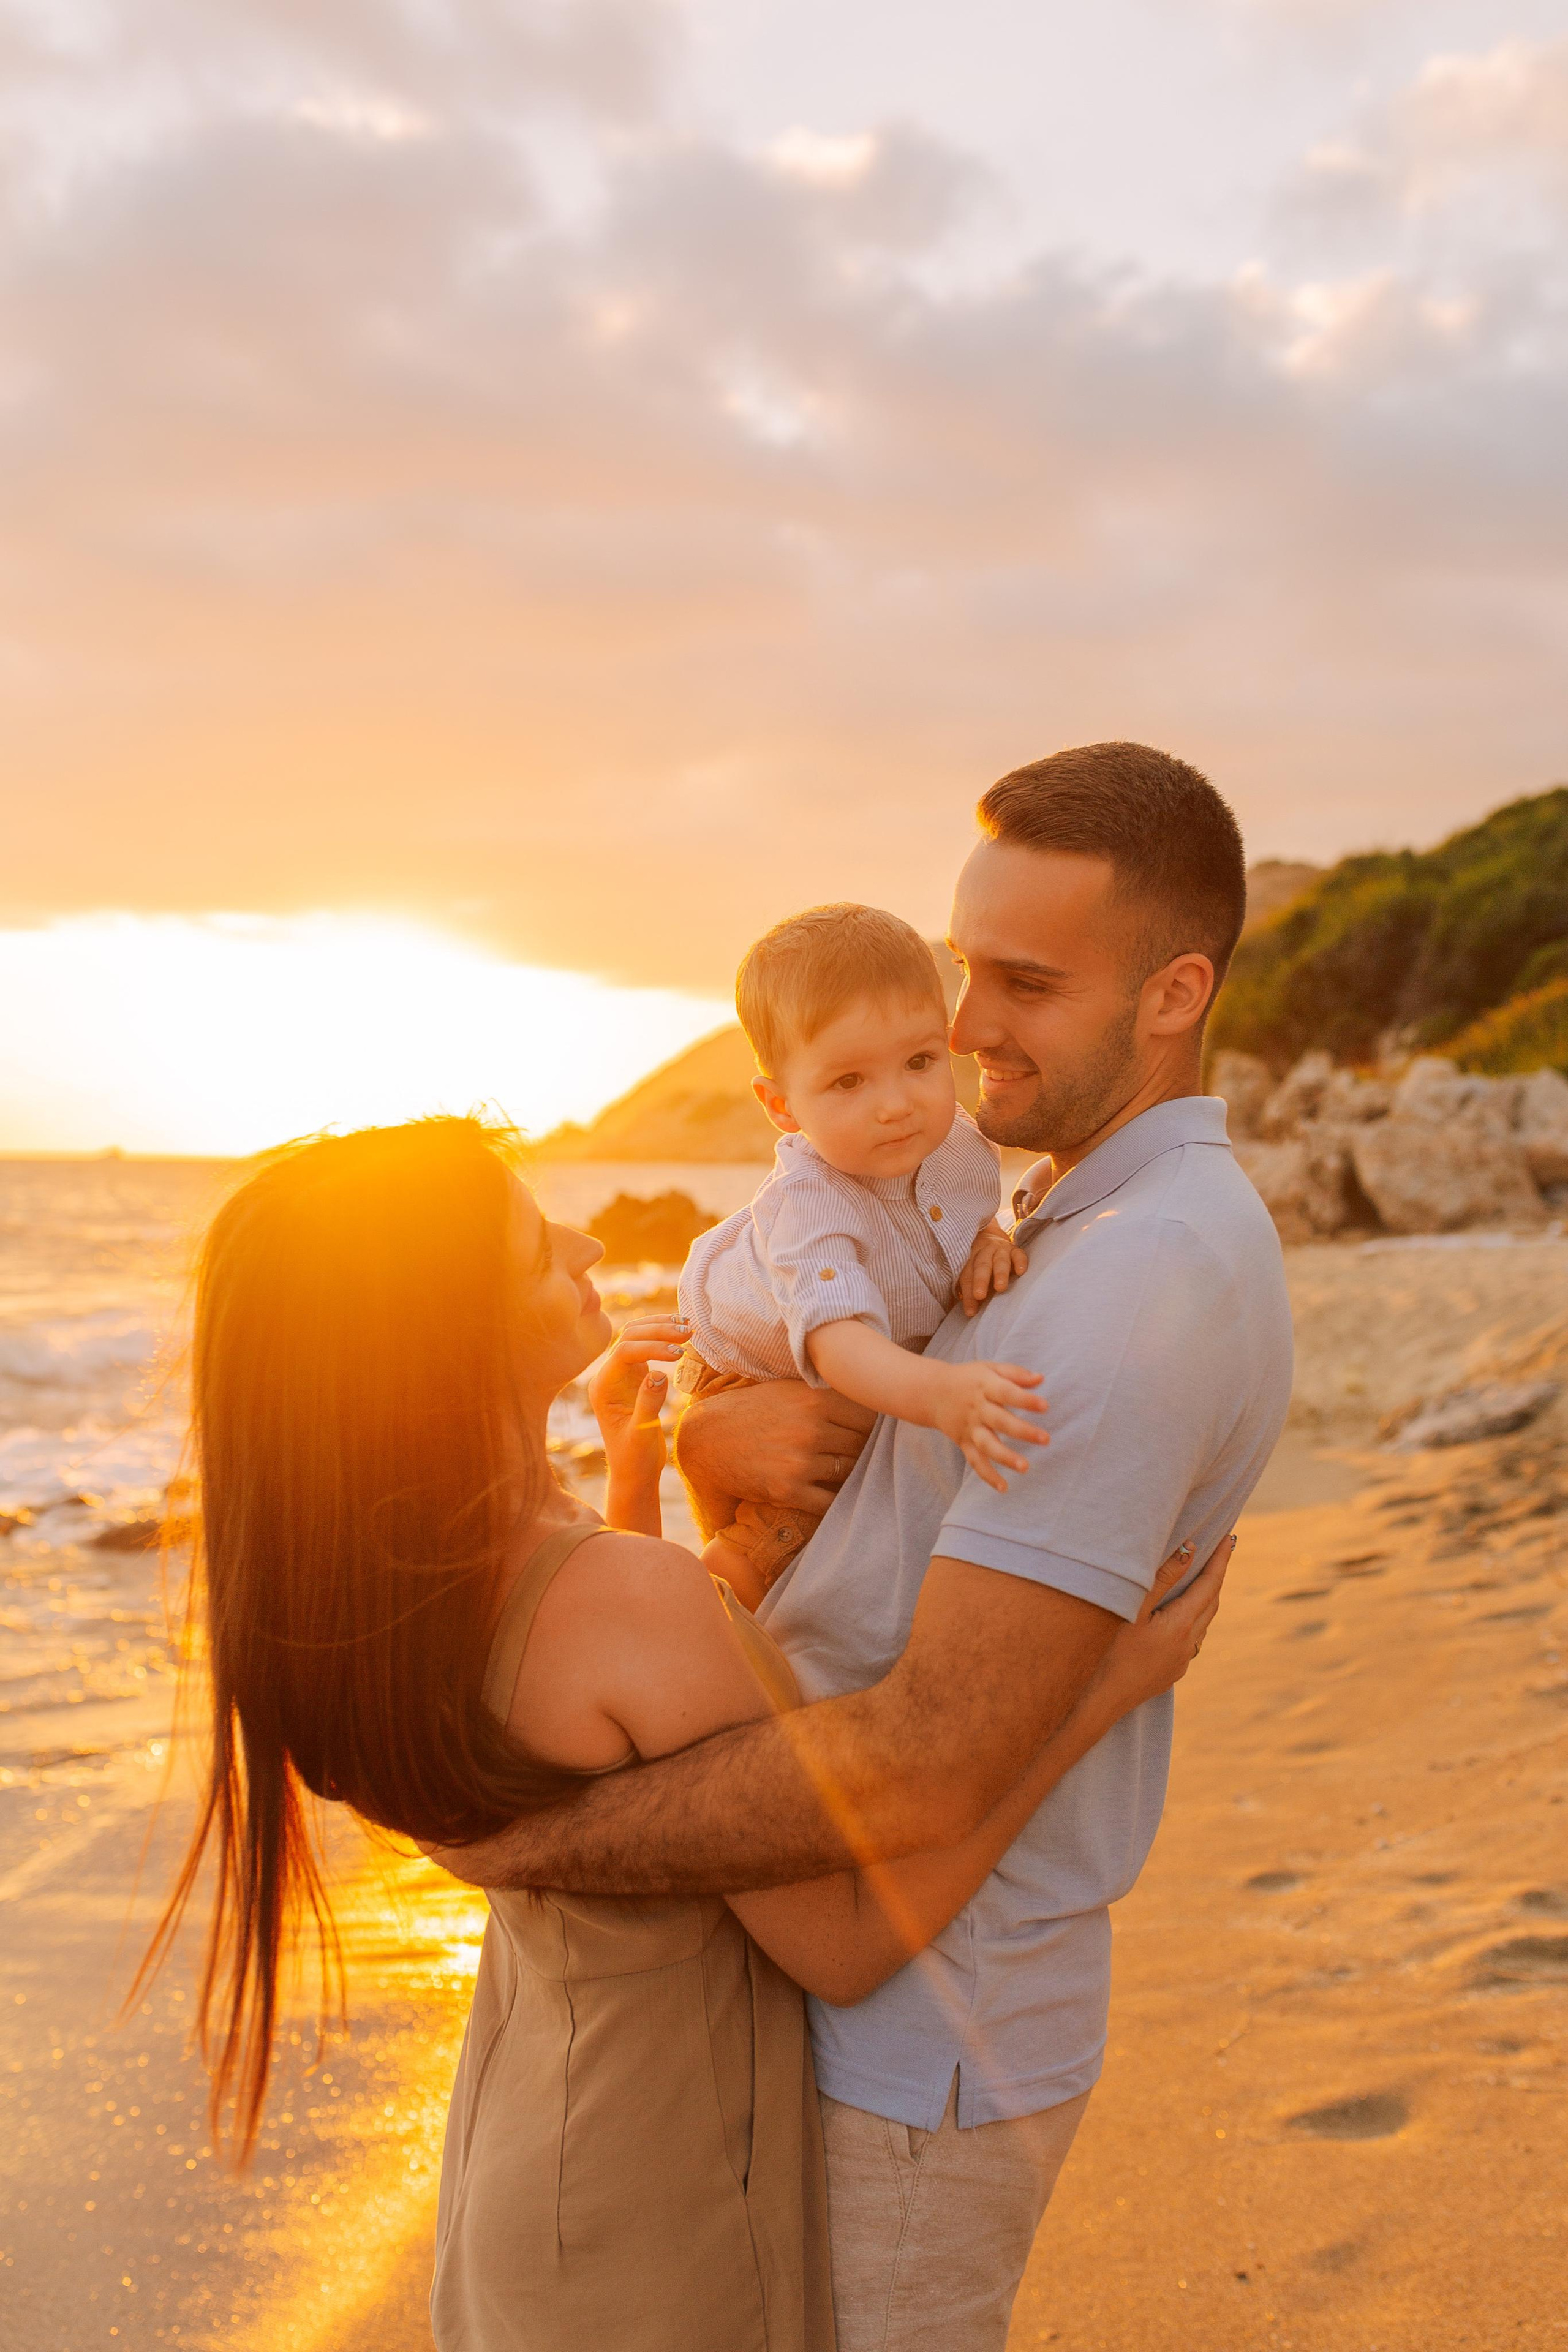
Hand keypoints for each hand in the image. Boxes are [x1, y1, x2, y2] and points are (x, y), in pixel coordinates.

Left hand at [587, 1316, 687, 1487]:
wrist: (635, 1473)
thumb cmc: (635, 1459)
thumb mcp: (641, 1435)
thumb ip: (647, 1404)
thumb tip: (658, 1374)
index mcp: (603, 1388)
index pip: (624, 1351)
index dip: (652, 1347)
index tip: (679, 1353)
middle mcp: (608, 1376)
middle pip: (629, 1337)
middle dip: (658, 1331)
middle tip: (688, 1332)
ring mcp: (622, 1374)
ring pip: (637, 1336)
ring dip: (661, 1328)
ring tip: (689, 1327)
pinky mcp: (636, 1376)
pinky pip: (647, 1347)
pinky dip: (663, 1338)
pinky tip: (682, 1336)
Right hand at [673, 1378, 876, 1526]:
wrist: (705, 1439)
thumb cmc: (751, 1410)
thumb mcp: (787, 1390)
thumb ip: (825, 1395)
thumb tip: (870, 1403)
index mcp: (814, 1399)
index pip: (868, 1415)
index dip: (875, 1426)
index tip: (875, 1433)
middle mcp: (811, 1428)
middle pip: (861, 1445)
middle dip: (865, 1451)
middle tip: (868, 1457)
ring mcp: (800, 1460)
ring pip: (848, 1473)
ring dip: (851, 1476)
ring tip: (852, 1476)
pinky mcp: (788, 1489)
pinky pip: (828, 1501)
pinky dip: (834, 1502)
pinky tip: (832, 1496)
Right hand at [932, 1359, 1046, 1492]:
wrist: (931, 1392)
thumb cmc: (968, 1379)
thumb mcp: (989, 1368)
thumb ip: (1015, 1373)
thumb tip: (1041, 1379)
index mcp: (985, 1387)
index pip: (1006, 1392)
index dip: (1025, 1400)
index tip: (1045, 1407)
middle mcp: (977, 1409)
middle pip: (1000, 1421)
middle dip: (1023, 1431)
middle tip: (1046, 1439)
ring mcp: (969, 1428)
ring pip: (987, 1445)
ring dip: (1005, 1457)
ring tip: (1025, 1467)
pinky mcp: (964, 1443)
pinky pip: (975, 1461)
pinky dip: (987, 1475)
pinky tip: (1004, 1487)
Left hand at [959, 1221, 1029, 1316]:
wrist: (991, 1237)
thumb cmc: (981, 1265)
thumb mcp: (973, 1274)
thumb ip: (971, 1291)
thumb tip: (971, 1312)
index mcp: (970, 1260)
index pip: (967, 1277)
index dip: (967, 1295)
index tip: (970, 1311)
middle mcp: (985, 1253)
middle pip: (981, 1266)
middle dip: (980, 1281)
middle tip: (979, 1296)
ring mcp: (1001, 1250)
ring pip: (999, 1260)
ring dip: (1000, 1274)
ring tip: (1000, 1288)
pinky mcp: (1015, 1250)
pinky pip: (1019, 1255)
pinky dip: (1020, 1262)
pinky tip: (1020, 1272)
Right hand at [1088, 1531, 1233, 1719]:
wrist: (1098, 1701)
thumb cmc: (1108, 1651)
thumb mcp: (1134, 1608)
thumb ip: (1163, 1578)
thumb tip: (1190, 1549)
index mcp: (1181, 1626)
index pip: (1210, 1585)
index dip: (1220, 1560)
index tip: (1230, 1538)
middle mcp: (1188, 1646)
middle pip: (1211, 1603)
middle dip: (1217, 1575)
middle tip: (1220, 1551)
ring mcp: (1180, 1662)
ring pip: (1202, 1623)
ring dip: (1206, 1598)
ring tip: (1203, 1577)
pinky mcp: (1169, 1672)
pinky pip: (1190, 1639)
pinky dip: (1192, 1618)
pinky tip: (1179, 1615)